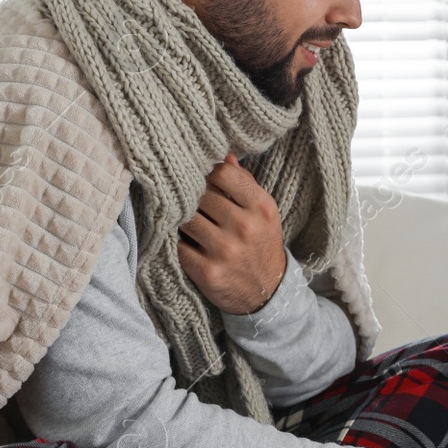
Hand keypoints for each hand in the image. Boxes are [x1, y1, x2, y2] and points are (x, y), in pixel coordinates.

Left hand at [177, 153, 287, 314]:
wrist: (266, 292)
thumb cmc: (261, 244)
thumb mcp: (263, 213)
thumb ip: (244, 183)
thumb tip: (224, 155)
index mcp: (261, 207)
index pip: (222, 174)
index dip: (207, 174)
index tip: (203, 180)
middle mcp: (245, 227)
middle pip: (200, 196)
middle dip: (193, 198)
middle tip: (190, 202)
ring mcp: (225, 251)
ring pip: (187, 219)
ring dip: (183, 220)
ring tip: (189, 222)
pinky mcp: (208, 272)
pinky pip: (180, 246)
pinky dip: (181, 244)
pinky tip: (189, 244)